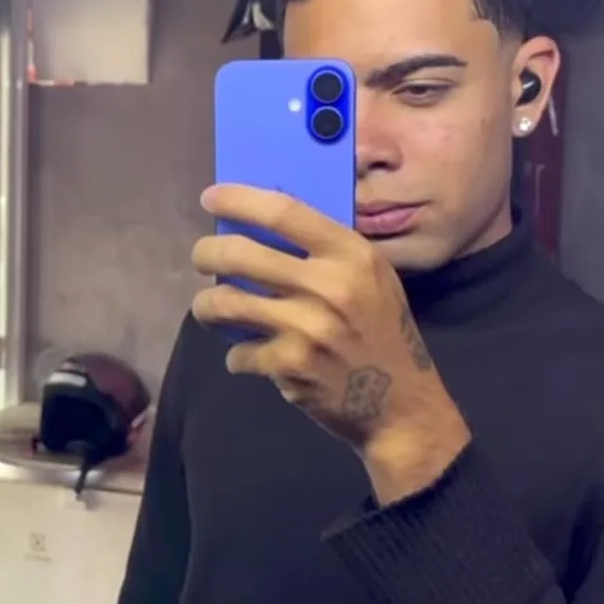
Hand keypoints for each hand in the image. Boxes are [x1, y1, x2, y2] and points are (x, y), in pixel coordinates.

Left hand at [190, 185, 470, 503]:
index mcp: (351, 255)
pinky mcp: (289, 366)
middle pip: (240, 254)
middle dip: (207, 254)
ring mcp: (306, 328)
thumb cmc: (383, 332)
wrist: (402, 405)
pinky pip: (238, 352)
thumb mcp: (372, 277)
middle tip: (201, 258)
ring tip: (209, 308)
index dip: (239, 200)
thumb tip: (264, 221)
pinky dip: (237, 356)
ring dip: (206, 306)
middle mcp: (327, 285)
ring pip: (225, 302)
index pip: (282, 212)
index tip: (210, 199)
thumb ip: (327, 250)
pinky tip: (249, 357)